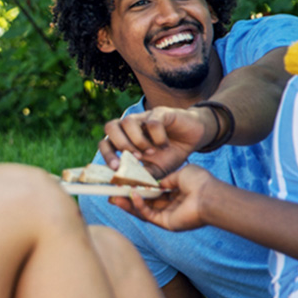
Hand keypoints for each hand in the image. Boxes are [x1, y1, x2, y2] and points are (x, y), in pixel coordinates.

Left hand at [99, 106, 213, 176]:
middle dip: (120, 145)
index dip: (107, 155)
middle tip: (135, 158)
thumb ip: (141, 176)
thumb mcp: (155, 170)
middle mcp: (130, 127)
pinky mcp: (159, 113)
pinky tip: (164, 144)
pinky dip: (157, 136)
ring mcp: (144, 117)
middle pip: (110, 126)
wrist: (192, 138)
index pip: (105, 143)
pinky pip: (152, 122)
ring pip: (128, 121)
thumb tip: (127, 185)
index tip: (116, 168)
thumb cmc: (169, 154)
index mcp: (124, 140)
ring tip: (151, 152)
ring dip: (138, 141)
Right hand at [109, 164, 216, 230]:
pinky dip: (139, 206)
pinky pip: (148, 215)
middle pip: (145, 203)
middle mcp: (171, 206)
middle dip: (127, 198)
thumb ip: (165, 179)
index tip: (124, 183)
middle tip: (112, 193)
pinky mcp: (167, 223)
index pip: (153, 192)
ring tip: (113, 197)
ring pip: (143, 211)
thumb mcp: (180, 174)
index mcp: (176, 194)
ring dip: (128, 204)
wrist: (210, 195)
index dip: (138, 188)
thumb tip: (153, 182)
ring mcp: (168, 216)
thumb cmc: (200, 182)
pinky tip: (132, 196)